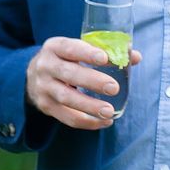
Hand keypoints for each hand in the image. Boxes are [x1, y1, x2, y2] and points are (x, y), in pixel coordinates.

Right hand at [26, 36, 142, 129]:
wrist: (33, 75)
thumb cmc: (65, 59)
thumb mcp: (77, 50)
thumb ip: (105, 51)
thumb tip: (135, 57)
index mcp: (54, 47)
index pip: (70, 48)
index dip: (87, 53)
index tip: (105, 58)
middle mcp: (45, 66)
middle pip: (69, 74)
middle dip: (92, 81)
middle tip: (114, 88)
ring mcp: (43, 88)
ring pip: (66, 98)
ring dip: (90, 106)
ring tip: (109, 111)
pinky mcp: (46, 106)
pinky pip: (67, 117)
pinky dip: (87, 122)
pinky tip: (104, 122)